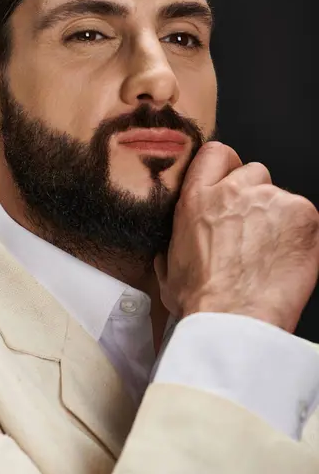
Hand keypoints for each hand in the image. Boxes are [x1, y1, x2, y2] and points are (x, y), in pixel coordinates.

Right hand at [154, 141, 318, 332]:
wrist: (234, 320)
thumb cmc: (201, 301)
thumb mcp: (169, 268)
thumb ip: (173, 245)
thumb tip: (172, 249)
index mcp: (197, 198)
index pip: (216, 153)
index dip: (226, 167)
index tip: (230, 183)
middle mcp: (234, 191)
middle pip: (253, 172)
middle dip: (254, 196)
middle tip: (252, 230)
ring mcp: (271, 200)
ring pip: (279, 196)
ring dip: (277, 218)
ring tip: (269, 253)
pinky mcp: (302, 215)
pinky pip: (304, 216)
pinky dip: (299, 235)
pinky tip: (285, 259)